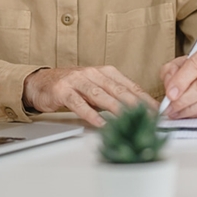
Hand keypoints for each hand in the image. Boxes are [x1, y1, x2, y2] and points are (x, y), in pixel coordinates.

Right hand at [22, 66, 157, 127]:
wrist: (40, 82)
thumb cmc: (71, 86)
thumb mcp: (95, 87)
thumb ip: (113, 96)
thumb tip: (137, 110)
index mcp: (105, 72)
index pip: (129, 86)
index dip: (144, 98)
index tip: (157, 110)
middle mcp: (93, 73)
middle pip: (118, 90)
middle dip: (136, 104)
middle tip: (149, 117)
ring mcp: (77, 81)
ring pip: (101, 96)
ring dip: (117, 109)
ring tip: (130, 120)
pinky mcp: (63, 91)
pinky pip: (79, 104)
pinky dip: (91, 114)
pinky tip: (100, 124)